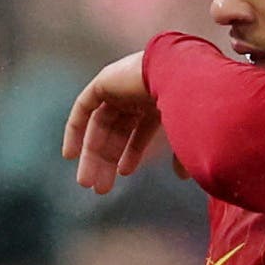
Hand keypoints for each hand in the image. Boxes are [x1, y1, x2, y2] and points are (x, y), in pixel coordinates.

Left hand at [63, 52, 186, 191]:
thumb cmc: (193, 105)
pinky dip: (75, 129)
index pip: (140, 131)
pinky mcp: (105, 81)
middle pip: (116, 131)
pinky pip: (84, 107)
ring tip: (87, 182)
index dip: (131, 153)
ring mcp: (121, 86)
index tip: (123, 174)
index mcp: (160, 102)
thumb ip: (182, 154)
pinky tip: (70, 155)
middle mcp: (139, 93)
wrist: (185, 76)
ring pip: (100, 124)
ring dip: (92, 153)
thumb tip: (182, 177)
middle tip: (100, 188)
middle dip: (108, 160)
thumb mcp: (187, 136)